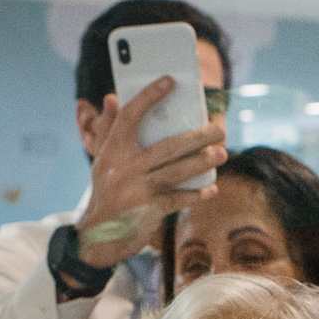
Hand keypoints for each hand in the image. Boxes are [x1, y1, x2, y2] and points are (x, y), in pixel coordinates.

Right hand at [76, 77, 225, 268]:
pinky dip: (196, 194)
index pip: (129, 116)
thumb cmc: (106, 191)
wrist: (96, 236)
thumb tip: (112, 98)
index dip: (148, 96)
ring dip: (203, 162)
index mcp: (112, 151)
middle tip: (219, 130)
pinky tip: (211, 188)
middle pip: (167, 146)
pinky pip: (179, 199)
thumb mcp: (101, 160)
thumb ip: (108, 129)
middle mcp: (124, 168)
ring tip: (222, 154)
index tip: (169, 81)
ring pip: (178, 171)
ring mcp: (138, 190)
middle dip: (197, 137)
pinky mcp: (149, 211)